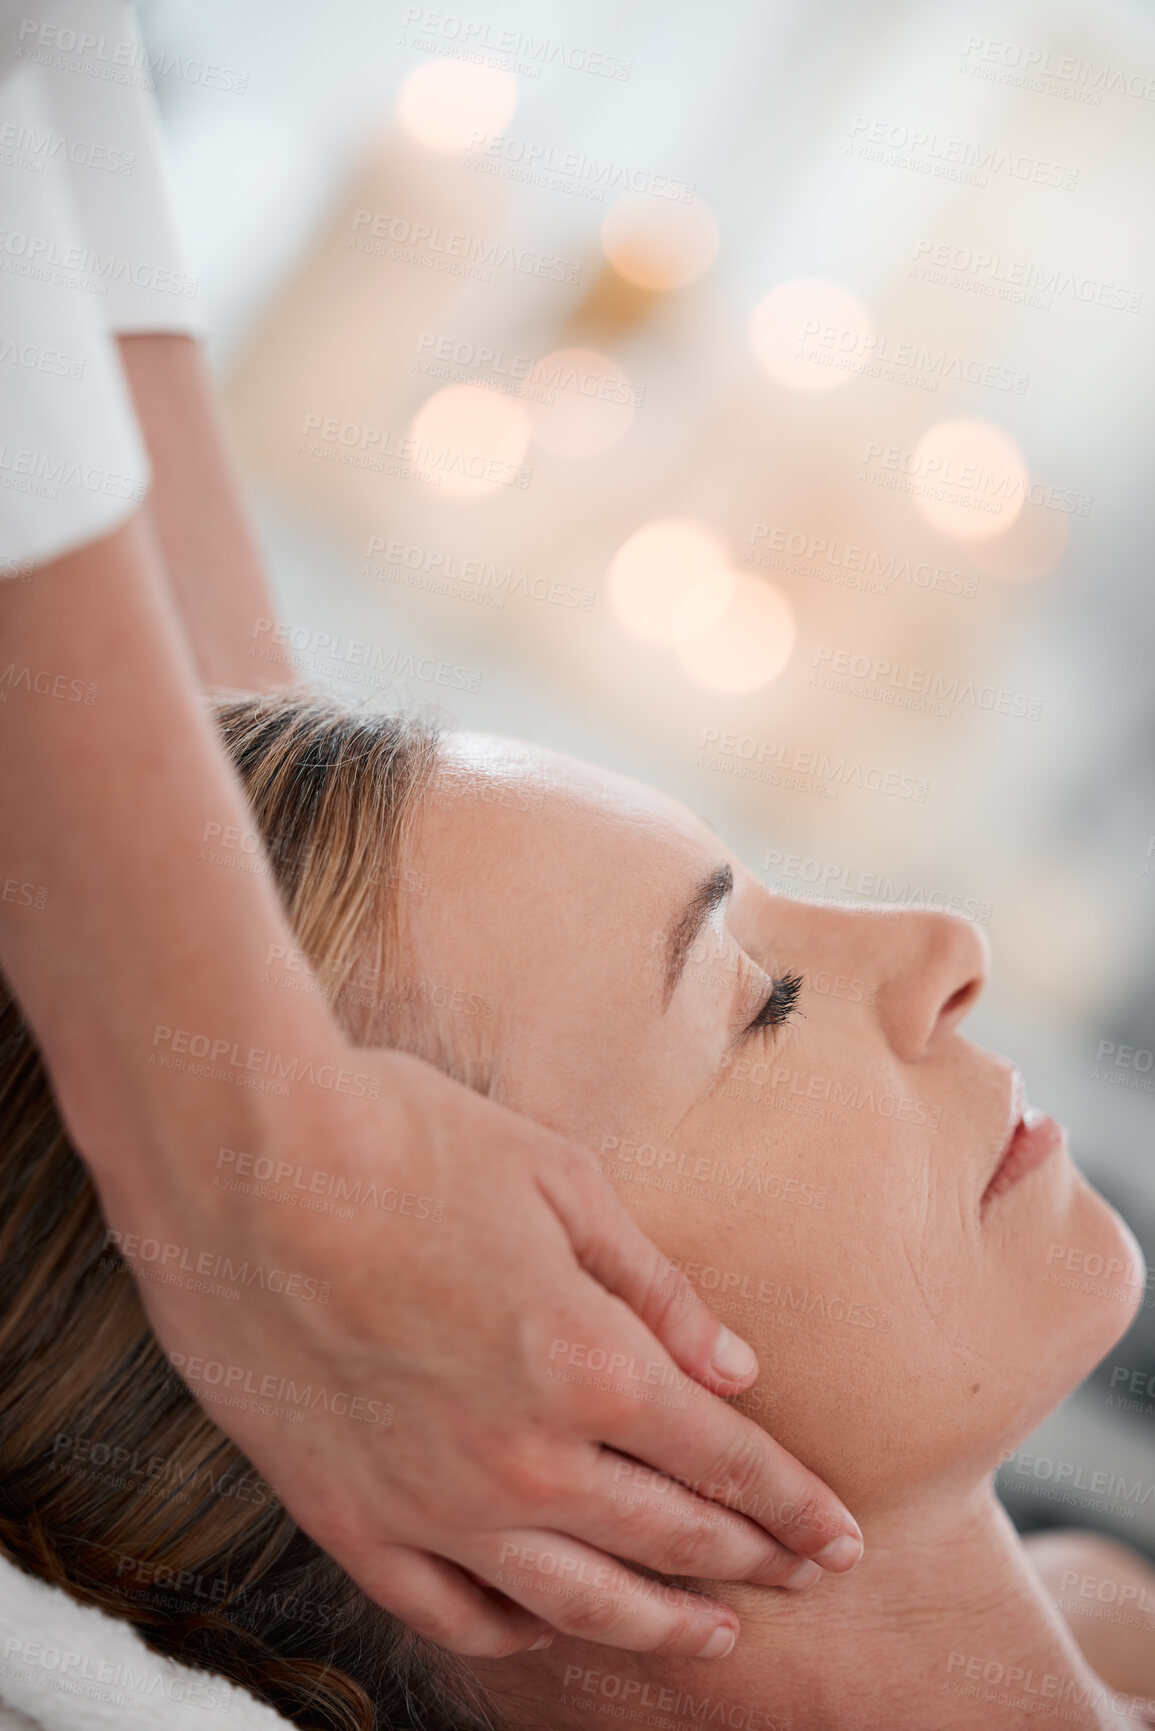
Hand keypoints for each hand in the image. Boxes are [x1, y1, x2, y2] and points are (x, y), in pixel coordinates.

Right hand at [94, 1043, 862, 1660]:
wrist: (247, 1158)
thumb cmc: (411, 1142)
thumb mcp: (561, 1181)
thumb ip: (654, 1289)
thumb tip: (734, 1368)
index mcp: (592, 1366)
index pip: (725, 1462)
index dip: (792, 1505)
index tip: (839, 1535)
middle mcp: (527, 1460)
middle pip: (670, 1539)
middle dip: (752, 1563)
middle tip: (807, 1579)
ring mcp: (434, 1504)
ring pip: (577, 1602)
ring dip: (659, 1625)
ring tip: (712, 1637)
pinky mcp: (350, 1519)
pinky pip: (452, 1614)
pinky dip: (517, 1634)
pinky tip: (549, 1629)